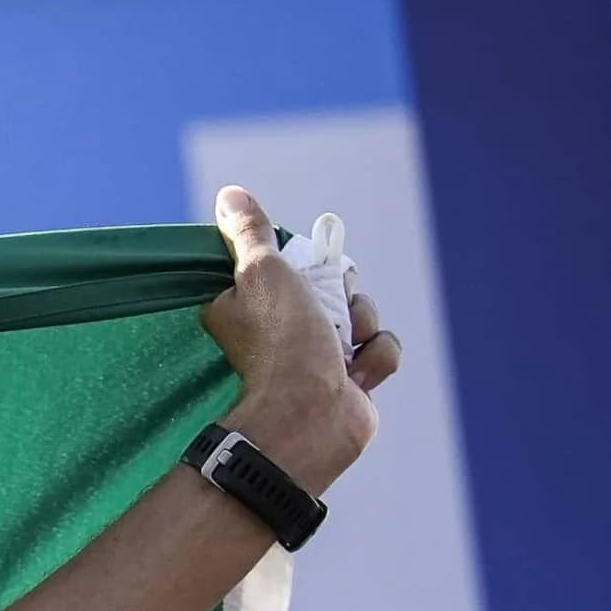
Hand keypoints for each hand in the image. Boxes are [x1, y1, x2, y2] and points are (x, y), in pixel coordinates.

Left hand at [201, 185, 404, 491]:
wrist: (310, 415)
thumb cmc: (279, 342)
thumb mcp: (260, 271)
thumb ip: (249, 233)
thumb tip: (230, 196)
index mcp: (251, 304)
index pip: (294, 264)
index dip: (308, 264)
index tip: (304, 271)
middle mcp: (282, 330)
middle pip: (336, 285)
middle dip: (342, 294)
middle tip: (324, 311)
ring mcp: (319, 356)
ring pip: (363, 315)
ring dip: (360, 327)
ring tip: (337, 350)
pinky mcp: (351, 379)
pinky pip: (381, 349)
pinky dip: (374, 360)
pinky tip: (353, 378)